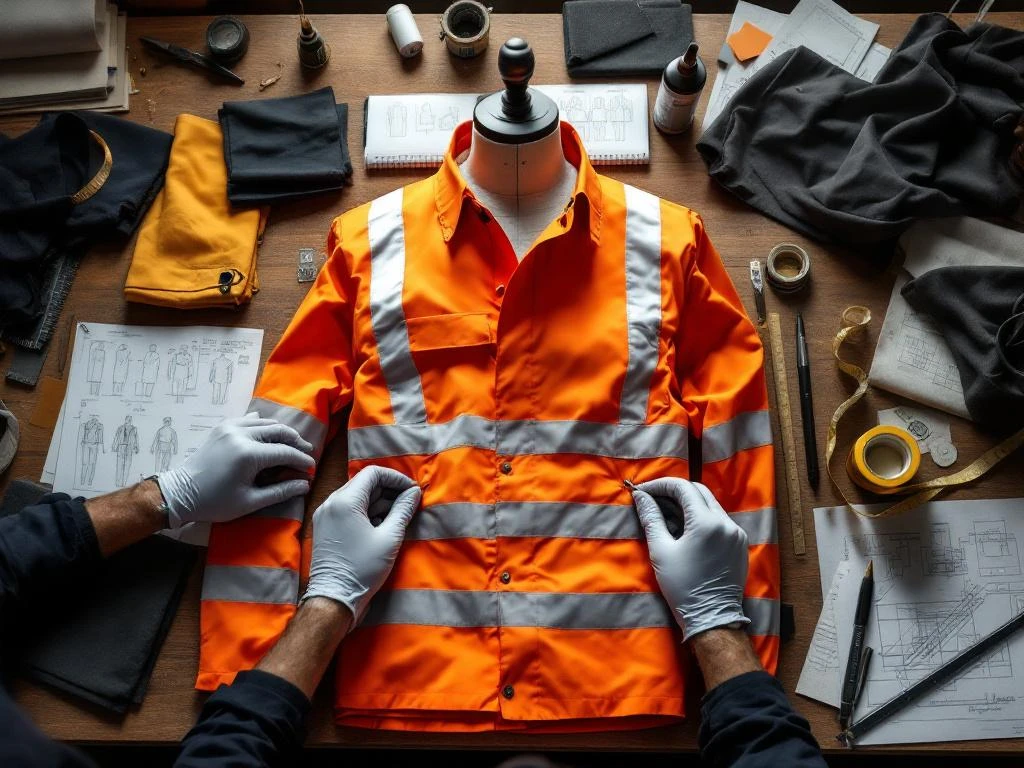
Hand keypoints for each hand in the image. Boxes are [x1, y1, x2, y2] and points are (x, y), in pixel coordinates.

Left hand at [157, 414, 314, 528]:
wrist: (181, 493)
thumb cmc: (215, 502)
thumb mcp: (250, 502)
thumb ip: (281, 491)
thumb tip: (305, 485)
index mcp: (248, 454)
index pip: (285, 452)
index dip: (302, 460)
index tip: (311, 468)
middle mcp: (241, 434)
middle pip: (278, 431)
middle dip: (296, 442)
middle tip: (307, 452)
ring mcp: (230, 427)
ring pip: (266, 422)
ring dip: (282, 432)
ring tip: (292, 444)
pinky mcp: (223, 427)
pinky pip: (249, 419)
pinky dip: (263, 424)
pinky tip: (269, 433)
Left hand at [302, 466, 421, 623]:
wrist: (334, 599)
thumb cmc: (363, 568)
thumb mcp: (390, 538)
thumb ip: (402, 510)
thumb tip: (413, 493)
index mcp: (344, 501)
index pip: (373, 473)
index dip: (396, 478)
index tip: (412, 491)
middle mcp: (330, 502)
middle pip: (363, 482)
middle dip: (388, 489)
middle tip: (408, 503)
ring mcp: (324, 515)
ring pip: (356, 496)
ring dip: (378, 501)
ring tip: (397, 516)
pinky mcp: (324, 527)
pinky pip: (347, 509)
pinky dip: (365, 511)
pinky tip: (380, 526)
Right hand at [631, 478, 748, 640]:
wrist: (712, 619)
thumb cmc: (682, 587)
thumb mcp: (661, 551)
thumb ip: (651, 518)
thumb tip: (641, 496)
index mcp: (707, 522)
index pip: (683, 488)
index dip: (660, 485)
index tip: (642, 491)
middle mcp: (726, 522)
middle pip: (699, 491)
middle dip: (675, 492)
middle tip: (653, 500)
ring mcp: (736, 533)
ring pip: (710, 505)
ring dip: (688, 504)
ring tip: (667, 516)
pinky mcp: (739, 544)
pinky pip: (719, 521)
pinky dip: (701, 518)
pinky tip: (686, 530)